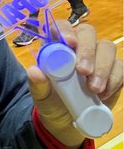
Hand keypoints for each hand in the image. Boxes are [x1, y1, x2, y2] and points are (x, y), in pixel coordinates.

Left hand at [27, 21, 122, 148]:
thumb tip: (34, 71)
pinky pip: (120, 67)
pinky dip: (113, 80)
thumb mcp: (41, 96)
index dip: (67, 30)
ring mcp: (98, 57)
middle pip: (88, 32)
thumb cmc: (51, 102)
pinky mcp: (114, 71)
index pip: (62, 26)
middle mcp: (79, 47)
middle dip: (87, 50)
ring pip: (107, 47)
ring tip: (94, 89)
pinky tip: (103, 94)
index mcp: (58, 46)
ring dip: (102, 67)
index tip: (70, 43)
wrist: (67, 123)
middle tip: (83, 71)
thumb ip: (37, 83)